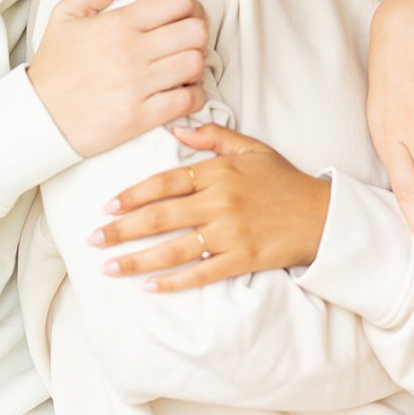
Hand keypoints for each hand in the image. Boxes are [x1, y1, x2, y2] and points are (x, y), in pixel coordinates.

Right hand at [27, 0, 207, 155]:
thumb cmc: (55, 65)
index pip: (178, 1)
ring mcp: (136, 86)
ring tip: (184, 67)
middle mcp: (130, 52)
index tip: (187, 15)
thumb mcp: (67, 14)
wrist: (37, 118)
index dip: (191, 6)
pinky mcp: (139, 117)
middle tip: (188, 41)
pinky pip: (187, 101)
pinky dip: (194, 96)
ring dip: (196, 65)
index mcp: (118, 23)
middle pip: (195, 32)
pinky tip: (183, 92)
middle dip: (198, 34)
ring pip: (195, 64)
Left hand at [88, 124, 330, 290]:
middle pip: (161, 216)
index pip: (165, 182)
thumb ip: (213, 136)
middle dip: (122, 229)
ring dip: (137, 259)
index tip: (107, 206)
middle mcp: (220, 202)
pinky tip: (148, 287)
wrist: (320, 215)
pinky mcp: (241, 260)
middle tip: (93, 239)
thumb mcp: (251, 148)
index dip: (133, 194)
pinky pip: (200, 273)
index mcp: (219, 172)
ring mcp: (230, 234)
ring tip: (109, 267)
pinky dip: (172, 282)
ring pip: (174, 248)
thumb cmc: (283, 179)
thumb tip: (176, 127)